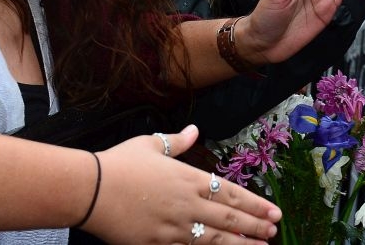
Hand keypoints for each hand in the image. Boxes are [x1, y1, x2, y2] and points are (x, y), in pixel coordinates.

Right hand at [87, 125, 280, 243]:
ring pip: (213, 239)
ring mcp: (172, 227)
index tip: (274, 211)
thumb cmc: (119, 164)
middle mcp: (186, 204)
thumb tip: (195, 131)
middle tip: (274, 231)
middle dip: (255, 225)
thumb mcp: (151, 145)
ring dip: (240, 244)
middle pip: (228, 218)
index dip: (255, 204)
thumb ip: (178, 142)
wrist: (89, 189)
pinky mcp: (155, 244)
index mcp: (189, 178)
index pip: (231, 194)